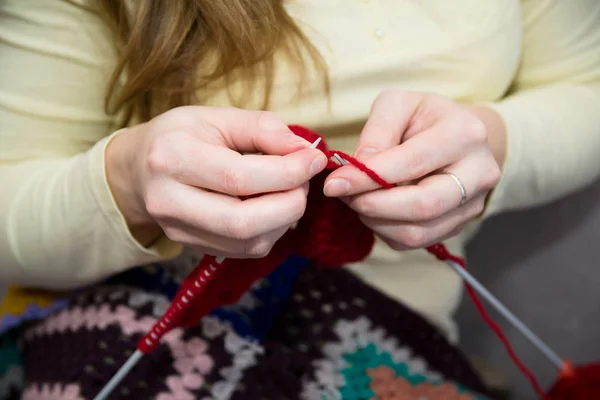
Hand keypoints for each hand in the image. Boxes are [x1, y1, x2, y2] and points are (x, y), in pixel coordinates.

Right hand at [107, 106, 326, 257]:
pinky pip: (244, 250)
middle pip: (243, 222)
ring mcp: (179, 231)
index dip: (287, 172)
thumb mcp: (216, 117)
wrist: (137, 171)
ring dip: (284, 219)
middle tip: (305, 180)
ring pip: (248, 243)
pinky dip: (271, 230)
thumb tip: (304, 152)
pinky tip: (272, 206)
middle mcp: (169, 201)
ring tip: (289, 190)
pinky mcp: (193, 247)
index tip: (313, 159)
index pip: (239, 177)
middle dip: (290, 203)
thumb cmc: (180, 136)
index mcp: (171, 157)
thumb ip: (262, 128)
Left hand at [324, 90, 504, 249]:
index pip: (411, 163)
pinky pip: (416, 242)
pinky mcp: (460, 225)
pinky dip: (386, 231)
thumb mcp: (398, 104)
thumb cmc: (425, 117)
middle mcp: (478, 173)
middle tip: (344, 197)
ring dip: (376, 221)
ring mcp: (473, 204)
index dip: (367, 178)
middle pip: (422, 206)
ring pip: (418, 232)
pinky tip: (376, 210)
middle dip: (373, 206)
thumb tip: (356, 169)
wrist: (462, 136)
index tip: (334, 184)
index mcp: (464, 134)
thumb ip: (377, 132)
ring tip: (358, 200)